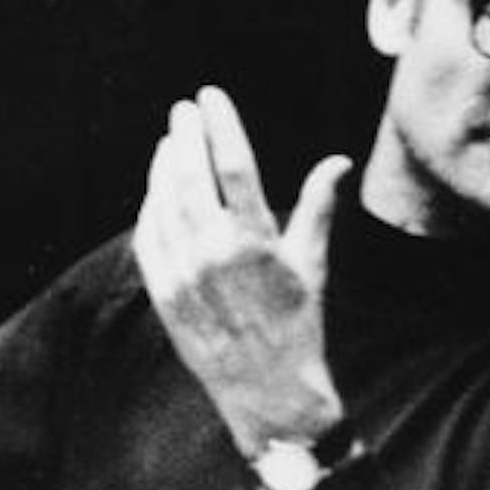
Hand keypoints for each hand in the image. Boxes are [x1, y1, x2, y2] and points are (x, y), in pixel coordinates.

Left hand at [132, 84, 353, 460]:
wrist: (268, 393)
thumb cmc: (297, 325)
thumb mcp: (310, 264)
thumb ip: (318, 207)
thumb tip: (339, 161)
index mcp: (256, 241)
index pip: (232, 164)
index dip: (220, 124)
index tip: (210, 96)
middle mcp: (215, 254)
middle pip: (190, 176)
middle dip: (185, 136)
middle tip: (184, 112)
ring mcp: (184, 275)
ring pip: (164, 203)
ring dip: (164, 167)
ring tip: (170, 143)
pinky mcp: (164, 295)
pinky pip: (150, 238)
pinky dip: (151, 208)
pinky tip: (158, 191)